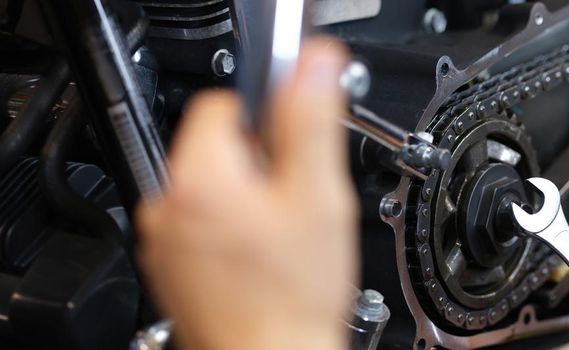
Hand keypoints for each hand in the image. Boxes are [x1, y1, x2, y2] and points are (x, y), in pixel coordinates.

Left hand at [136, 39, 356, 349]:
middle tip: (295, 201)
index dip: (268, 119)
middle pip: (217, 147)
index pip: (222, 102)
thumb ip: (310, 121)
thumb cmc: (293, 296)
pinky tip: (262, 257)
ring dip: (247, 198)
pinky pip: (201, 224)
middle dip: (260, 164)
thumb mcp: (318, 195)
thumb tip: (312, 65)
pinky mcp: (170, 266)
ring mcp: (164, 240)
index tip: (292, 151)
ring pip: (212, 187)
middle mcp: (166, 206)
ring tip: (280, 235)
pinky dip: (231, 230)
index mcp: (199, 179)